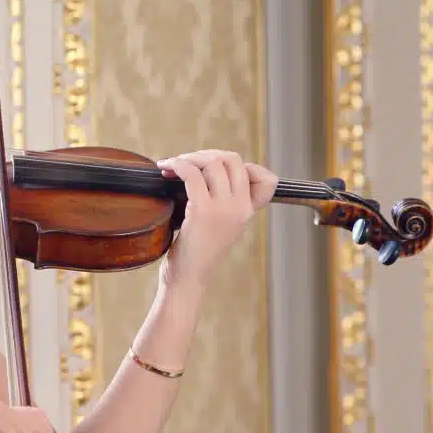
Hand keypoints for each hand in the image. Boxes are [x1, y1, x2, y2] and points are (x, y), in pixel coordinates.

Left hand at [155, 149, 277, 291]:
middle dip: (207, 154)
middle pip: (233, 160)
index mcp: (248, 211)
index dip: (241, 165)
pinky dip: (177, 165)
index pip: (266, 177)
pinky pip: (192, 174)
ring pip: (213, 162)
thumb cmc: (198, 252)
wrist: (188, 278)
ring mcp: (223, 209)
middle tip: (187, 162)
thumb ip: (226, 202)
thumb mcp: (223, 226)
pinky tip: (166, 168)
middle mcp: (241, 208)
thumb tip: (211, 170)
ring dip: (189, 157)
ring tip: (172, 165)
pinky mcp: (202, 211)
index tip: (214, 169)